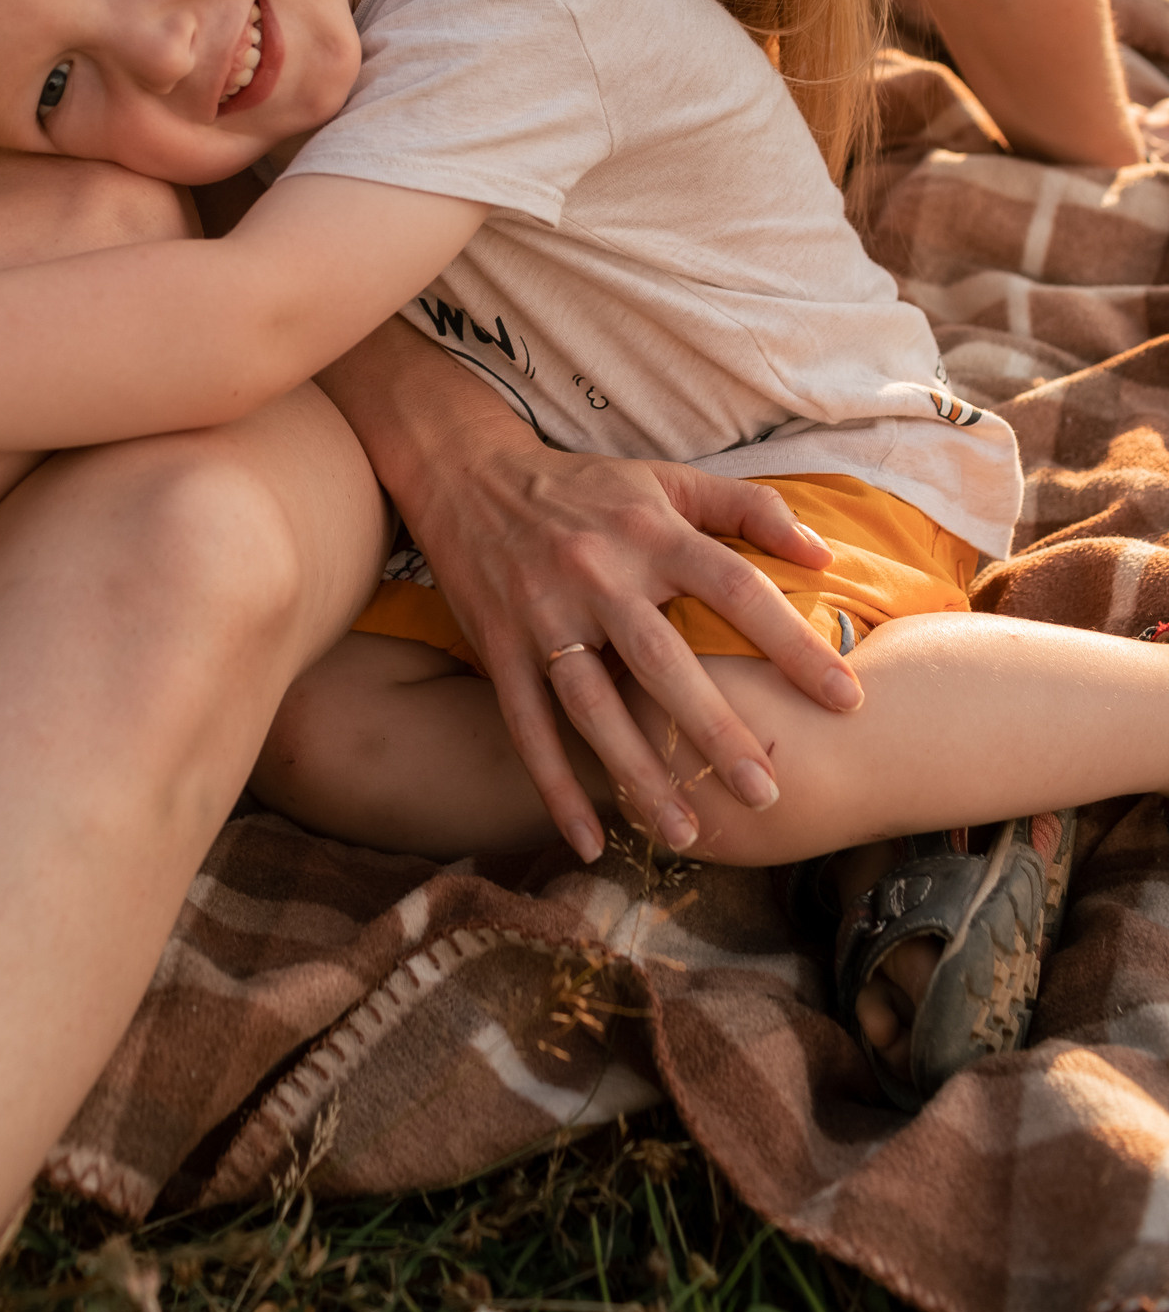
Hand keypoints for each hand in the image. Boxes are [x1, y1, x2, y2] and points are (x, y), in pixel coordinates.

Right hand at [319, 320, 861, 864]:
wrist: (467, 471)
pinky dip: (556, 786)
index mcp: (649, 531)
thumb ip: (749, 509)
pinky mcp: (497, 647)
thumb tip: (825, 555)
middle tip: (767, 792)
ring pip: (593, 706)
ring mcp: (543, 614)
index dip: (793, 643)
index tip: (845, 699)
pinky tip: (591, 840)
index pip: (735, 588)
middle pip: (663, 661)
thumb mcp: (666, 481)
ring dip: (638, 774)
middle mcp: (597, 573)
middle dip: (715, 730)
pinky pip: (528, 727)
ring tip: (688, 834)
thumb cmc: (585, 487)